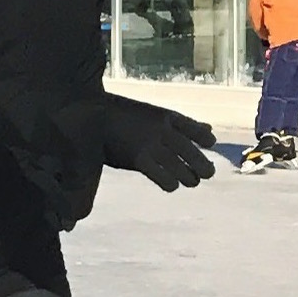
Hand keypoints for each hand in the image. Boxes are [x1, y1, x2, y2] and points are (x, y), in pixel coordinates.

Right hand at [99, 95, 215, 189]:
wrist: (89, 112)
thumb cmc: (122, 115)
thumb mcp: (156, 114)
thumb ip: (182, 124)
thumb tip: (208, 130)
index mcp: (169, 117)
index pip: (203, 135)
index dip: (207, 143)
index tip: (204, 148)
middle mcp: (164, 131)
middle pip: (197, 157)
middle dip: (204, 169)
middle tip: (203, 174)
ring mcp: (152, 145)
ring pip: (185, 172)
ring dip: (189, 180)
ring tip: (187, 181)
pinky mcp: (138, 159)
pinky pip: (166, 180)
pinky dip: (170, 184)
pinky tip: (168, 184)